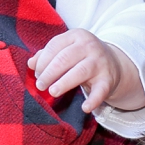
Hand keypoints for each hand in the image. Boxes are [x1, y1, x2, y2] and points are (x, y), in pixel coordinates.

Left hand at [30, 31, 144, 113]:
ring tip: (52, 92)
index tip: (36, 73)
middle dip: (49, 72)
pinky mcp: (108, 79)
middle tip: (40, 85)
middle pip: (65, 58)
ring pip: (80, 71)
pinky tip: (85, 108)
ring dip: (64, 82)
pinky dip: (93, 100)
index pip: (55, 45)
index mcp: (76, 35)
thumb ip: (47, 55)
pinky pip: (100, 90)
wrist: (113, 63)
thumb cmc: (81, 56)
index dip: (42, 60)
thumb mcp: (66, 50)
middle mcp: (89, 46)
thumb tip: (30, 63)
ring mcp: (100, 62)